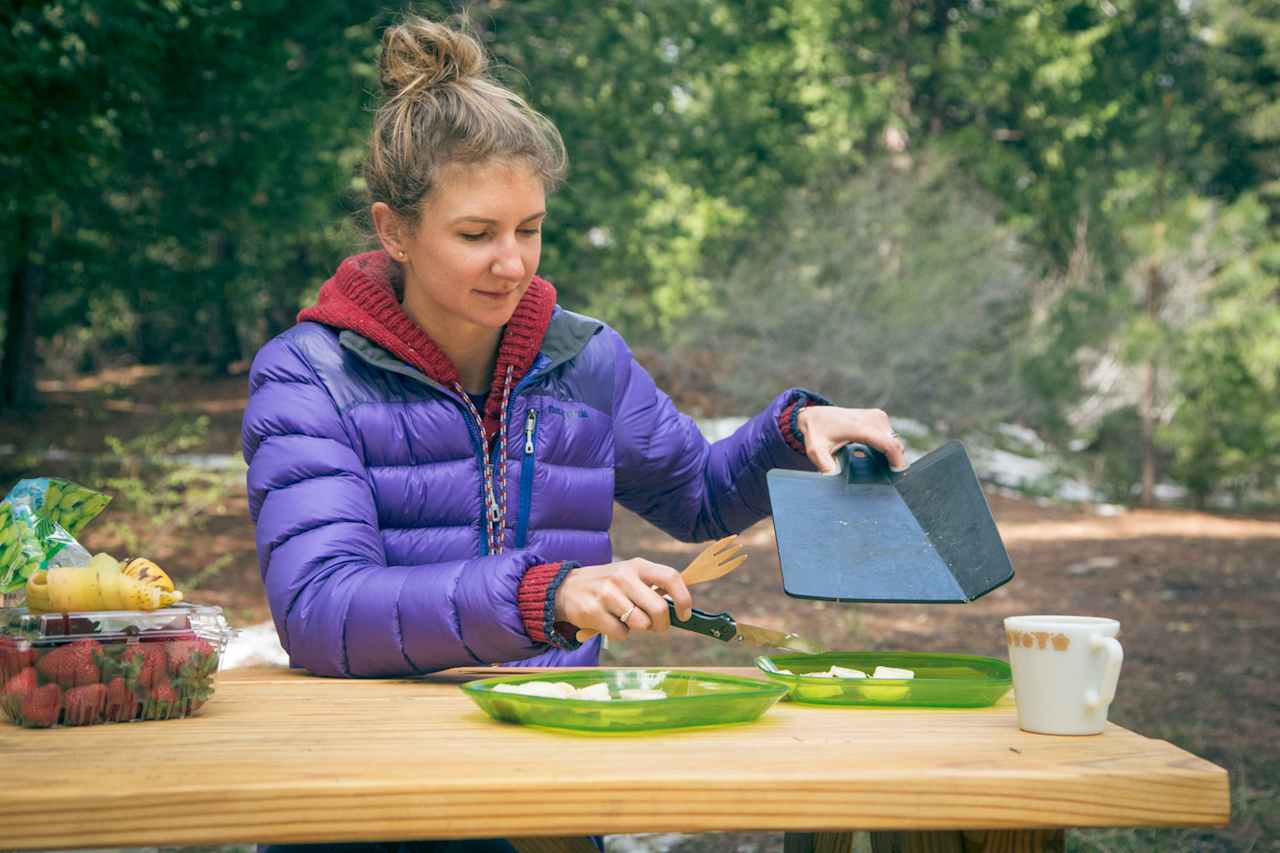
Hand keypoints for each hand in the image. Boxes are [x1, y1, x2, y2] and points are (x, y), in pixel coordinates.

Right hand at [554, 559, 694, 641]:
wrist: (566, 588)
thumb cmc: (608, 586)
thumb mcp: (630, 576)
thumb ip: (653, 588)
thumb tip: (680, 611)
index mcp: (637, 566)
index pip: (671, 577)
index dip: (683, 598)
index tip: (684, 615)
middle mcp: (623, 576)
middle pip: (659, 607)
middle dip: (662, 624)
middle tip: (656, 627)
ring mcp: (607, 593)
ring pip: (640, 623)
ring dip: (637, 628)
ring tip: (624, 619)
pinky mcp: (592, 611)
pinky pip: (621, 633)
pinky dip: (619, 633)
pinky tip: (609, 622)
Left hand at [796, 405, 907, 473]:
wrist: (816, 415)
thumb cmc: (816, 433)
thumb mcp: (815, 450)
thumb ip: (825, 465)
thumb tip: (834, 478)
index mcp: (859, 427)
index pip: (888, 445)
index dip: (897, 462)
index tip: (897, 476)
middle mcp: (872, 418)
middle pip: (895, 445)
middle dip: (894, 462)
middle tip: (885, 478)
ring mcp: (878, 416)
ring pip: (895, 441)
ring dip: (890, 456)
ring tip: (880, 469)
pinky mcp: (880, 417)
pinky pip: (891, 437)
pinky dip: (888, 448)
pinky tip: (878, 458)